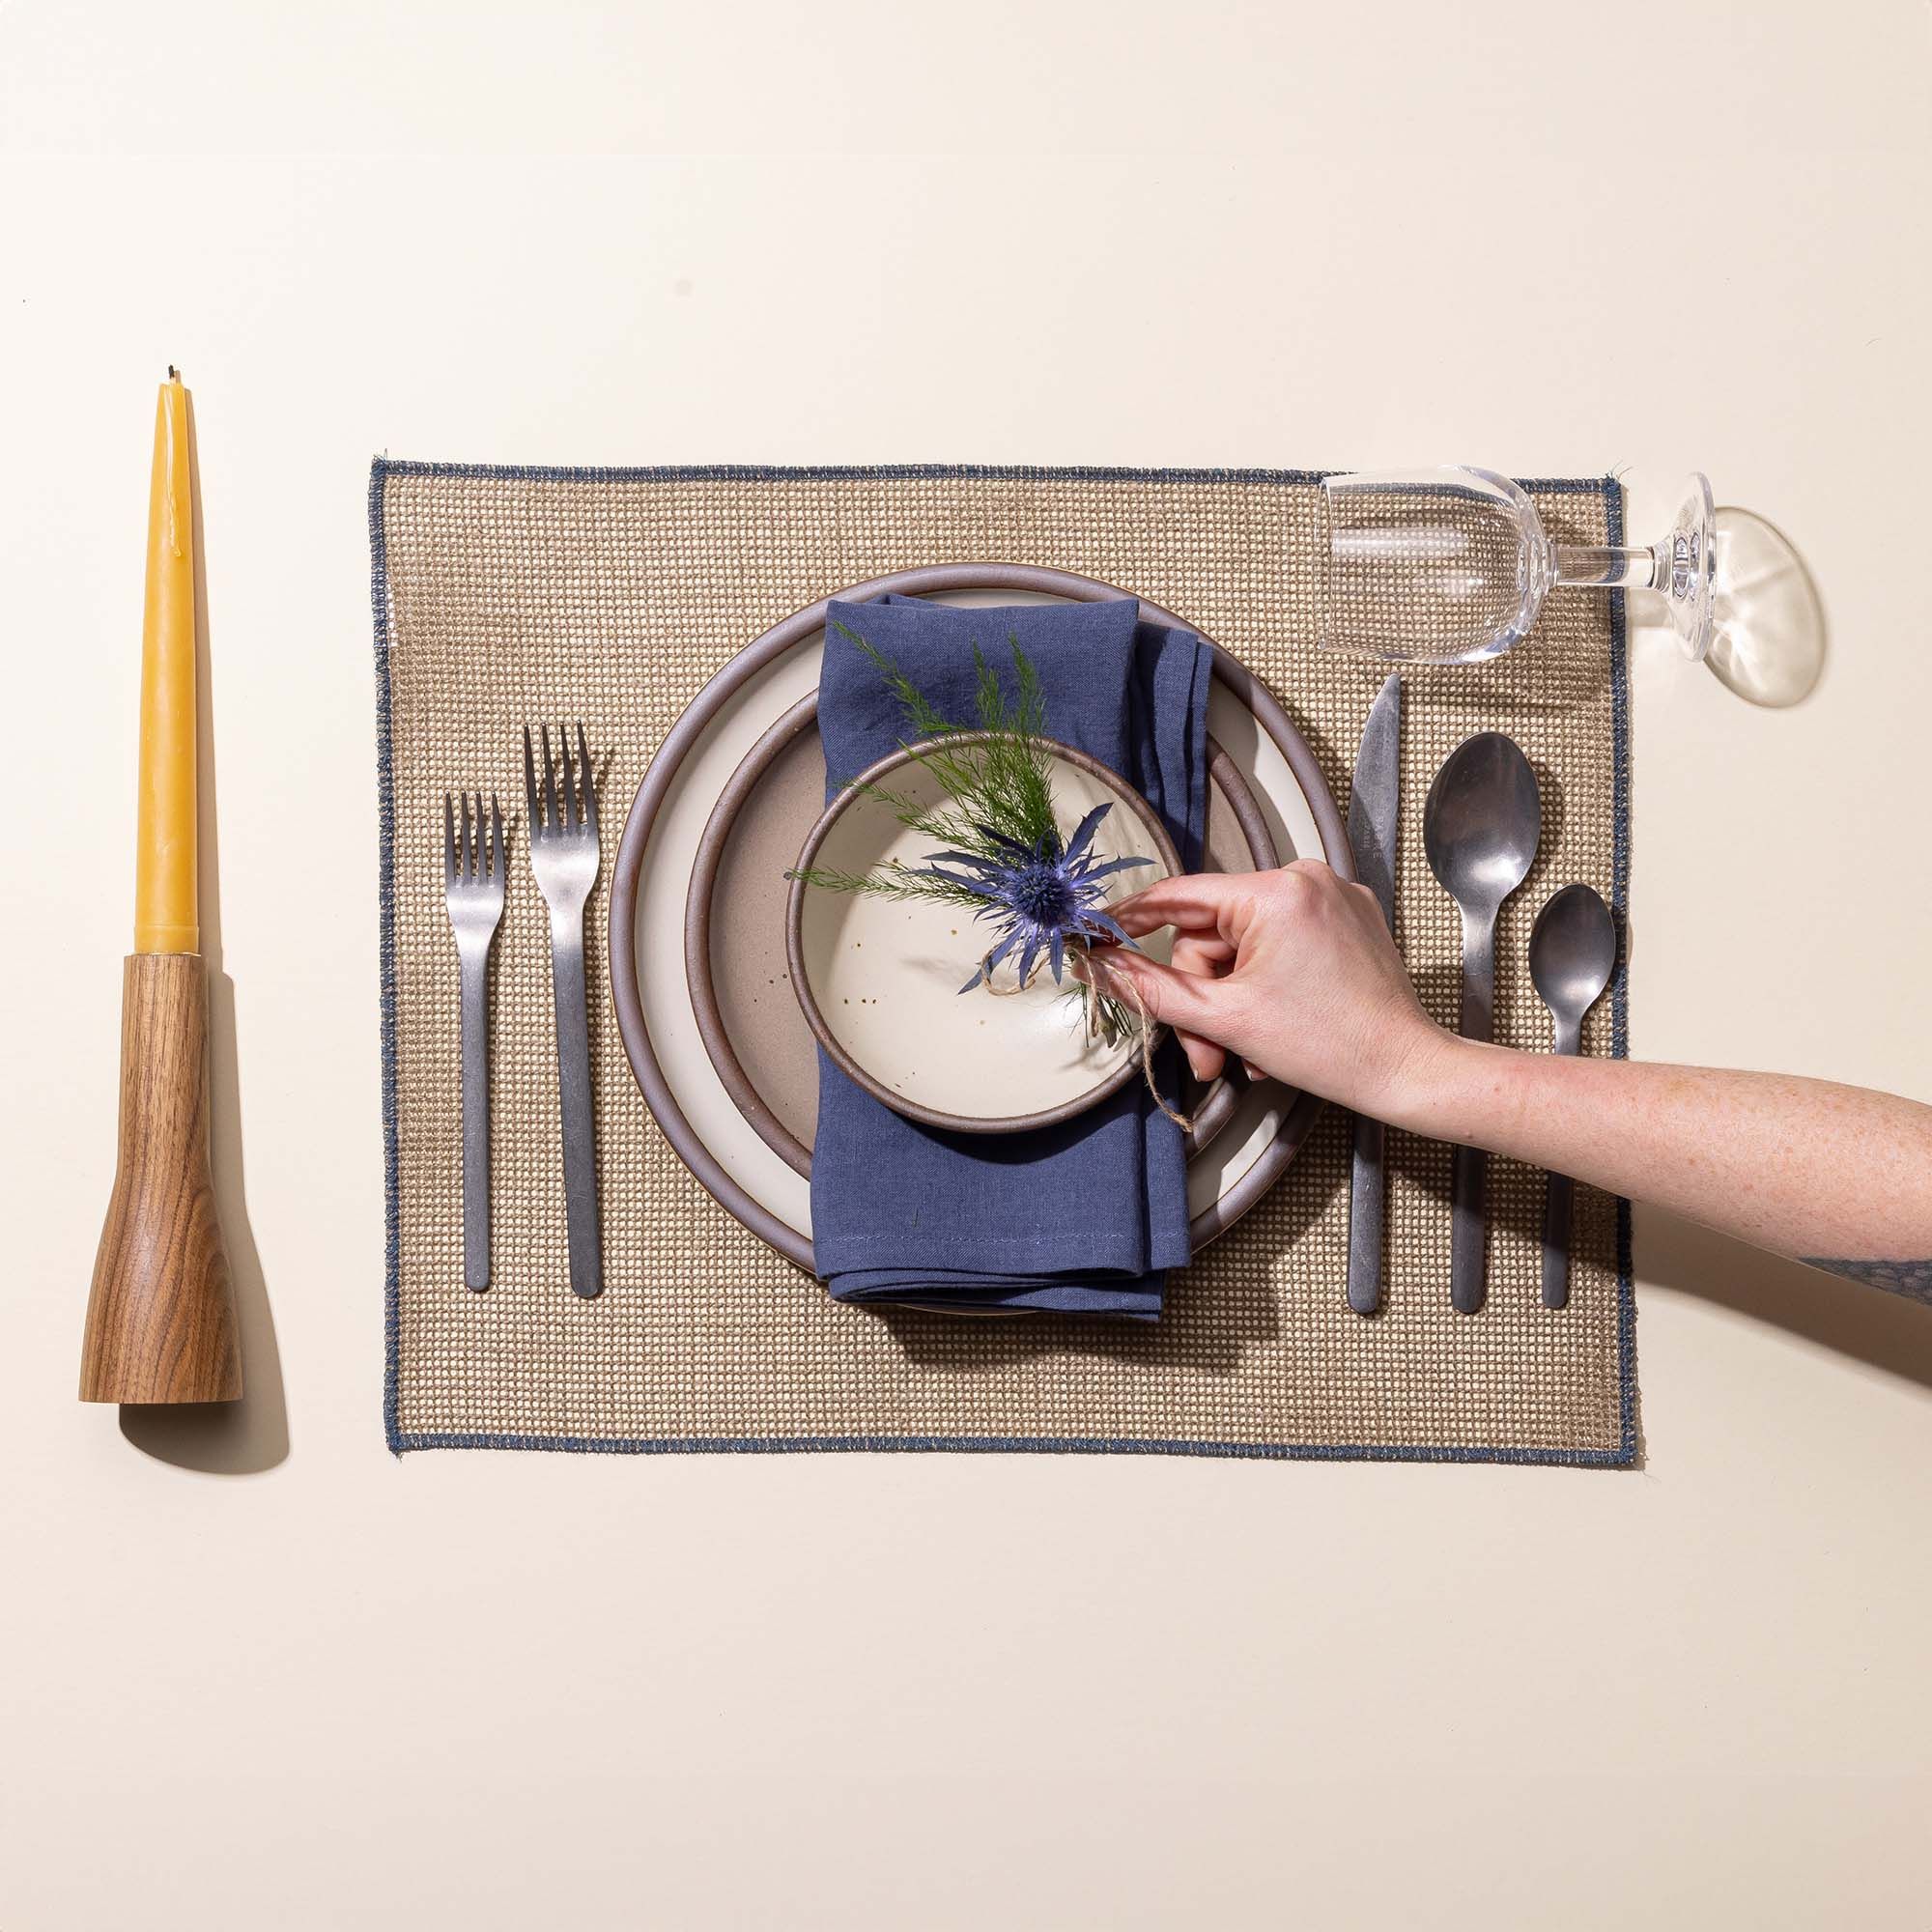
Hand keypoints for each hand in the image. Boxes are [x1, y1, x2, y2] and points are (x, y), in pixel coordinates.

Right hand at [1086, 862, 1449, 1112]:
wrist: (1407, 1071)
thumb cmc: (1331, 1046)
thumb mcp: (1225, 1018)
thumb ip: (1151, 987)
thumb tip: (1099, 963)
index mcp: (1274, 892)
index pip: (1179, 896)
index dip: (1131, 920)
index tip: (1097, 936)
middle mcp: (1305, 879)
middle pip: (1212, 936)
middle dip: (1203, 999)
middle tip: (1206, 1053)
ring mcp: (1330, 898)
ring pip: (1243, 947)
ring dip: (1232, 1003)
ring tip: (1244, 1055)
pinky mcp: (1346, 920)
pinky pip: (1279, 945)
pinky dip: (1264, 987)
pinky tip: (1273, 1029)